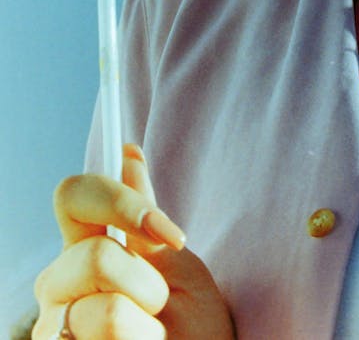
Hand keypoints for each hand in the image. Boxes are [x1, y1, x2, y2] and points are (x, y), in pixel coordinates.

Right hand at [33, 145, 235, 339]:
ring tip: (149, 335)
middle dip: (147, 282)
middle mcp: (57, 286)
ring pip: (109, 311)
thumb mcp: (174, 260)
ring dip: (148, 323)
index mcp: (81, 247)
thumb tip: (127, 153)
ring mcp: (54, 329)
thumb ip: (143, 214)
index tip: (169, 231)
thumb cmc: (188, 321)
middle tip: (159, 305)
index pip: (71, 194)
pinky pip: (114, 337)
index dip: (119, 199)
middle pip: (95, 257)